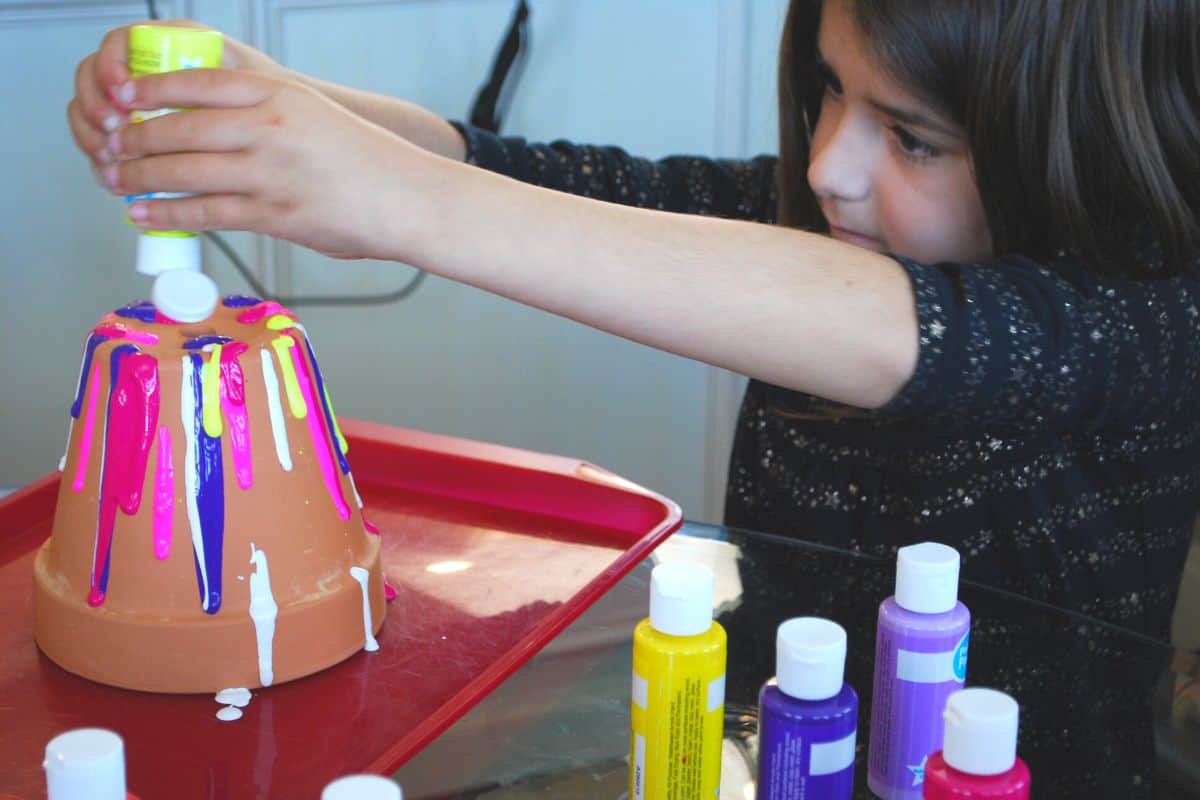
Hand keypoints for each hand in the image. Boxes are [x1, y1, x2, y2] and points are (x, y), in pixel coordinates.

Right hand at [67, 20, 286, 171]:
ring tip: (110, 157)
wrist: (288, 131)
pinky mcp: (134, 133)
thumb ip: (226, 84)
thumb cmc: (274, 106)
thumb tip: (197, 96)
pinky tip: (110, 170)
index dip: (113, 65)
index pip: (121, 42)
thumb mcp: (257, 88)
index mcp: (174, 46)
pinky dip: (99, 154)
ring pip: (91, 108)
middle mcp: (150, 70)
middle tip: (113, 130)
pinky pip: (99, 138)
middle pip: (94, 75)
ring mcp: (138, 102)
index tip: (121, 90)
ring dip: (92, 133)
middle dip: (95, 104)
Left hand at [99, 68, 432, 260]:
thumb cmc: (366, 161)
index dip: (151, 90)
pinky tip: (146, 213)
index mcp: (280, 94)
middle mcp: (270, 127)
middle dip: (136, 139)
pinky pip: (206, 212)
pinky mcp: (274, 214)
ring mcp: (270, 172)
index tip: (125, 98)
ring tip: (118, 181)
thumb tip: (206, 132)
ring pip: (184, 171)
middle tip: (113, 146)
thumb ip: (264, 116)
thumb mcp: (313, 116)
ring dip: (142, 177)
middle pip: (180, 128)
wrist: (407, 199)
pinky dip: (169, 213)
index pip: (197, 83)